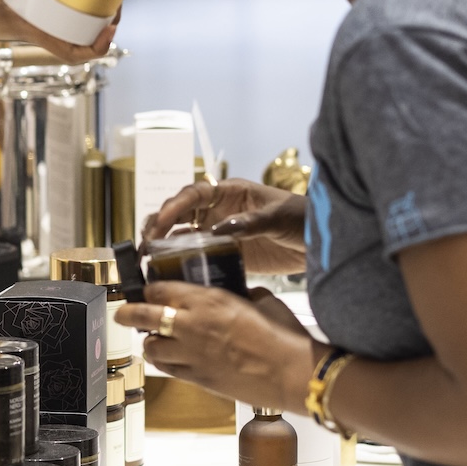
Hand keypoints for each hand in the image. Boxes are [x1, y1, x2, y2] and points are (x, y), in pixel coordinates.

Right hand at [0, 0, 116, 64]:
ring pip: (69, 20)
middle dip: (103, 21)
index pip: (73, 53)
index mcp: (32, 33)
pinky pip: (52, 5)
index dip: (99, 46)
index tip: (112, 26)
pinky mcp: (21, 6)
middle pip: (79, 35)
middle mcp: (35, 28)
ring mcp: (30, 18)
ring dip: (89, 8)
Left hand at [117, 281, 316, 411]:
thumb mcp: (262, 301)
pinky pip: (166, 370)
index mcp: (208, 300)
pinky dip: (162, 363)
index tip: (148, 290)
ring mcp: (191, 354)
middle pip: (143, 316)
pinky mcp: (197, 378)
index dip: (150, 289)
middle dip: (128, 313)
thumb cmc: (283, 336)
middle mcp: (192, 325)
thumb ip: (242, 295)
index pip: (161, 289)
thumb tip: (239, 294)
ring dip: (148, 342)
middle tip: (123, 313)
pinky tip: (168, 360)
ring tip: (152, 340)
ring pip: (150, 347)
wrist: (291, 373)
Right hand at [143, 178, 307, 274]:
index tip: (161, 220)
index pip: (194, 194)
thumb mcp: (277, 217)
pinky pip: (198, 257)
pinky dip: (182, 264)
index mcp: (229, 192)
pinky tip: (170, 273)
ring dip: (165, 244)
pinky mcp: (226, 255)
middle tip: (147, 243)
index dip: (175, 205)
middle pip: (180, 213)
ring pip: (184, 235)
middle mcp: (219, 211)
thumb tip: (218, 229)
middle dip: (159, 224)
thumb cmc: (300, 218)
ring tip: (149, 258)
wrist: (319, 243)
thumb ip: (249, 223)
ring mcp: (220, 233)